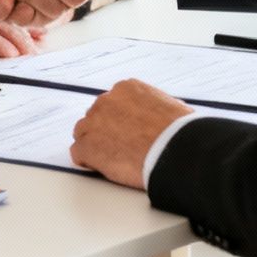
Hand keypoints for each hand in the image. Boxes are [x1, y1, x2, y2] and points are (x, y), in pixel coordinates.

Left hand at [70, 78, 193, 189]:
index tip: (126, 131)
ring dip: (94, 144)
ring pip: (83, 133)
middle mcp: (106, 101)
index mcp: (126, 89)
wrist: (173, 151)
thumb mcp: (172, 107)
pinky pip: (78, 154)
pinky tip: (101, 167)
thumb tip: (166, 113)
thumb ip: (157, 107)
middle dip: (105, 130)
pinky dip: (87, 162)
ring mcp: (93, 123)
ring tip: (112, 159)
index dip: (119, 120)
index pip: (113, 103)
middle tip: (120, 147)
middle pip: (96, 116)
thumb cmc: (178, 132)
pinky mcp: (86, 146)